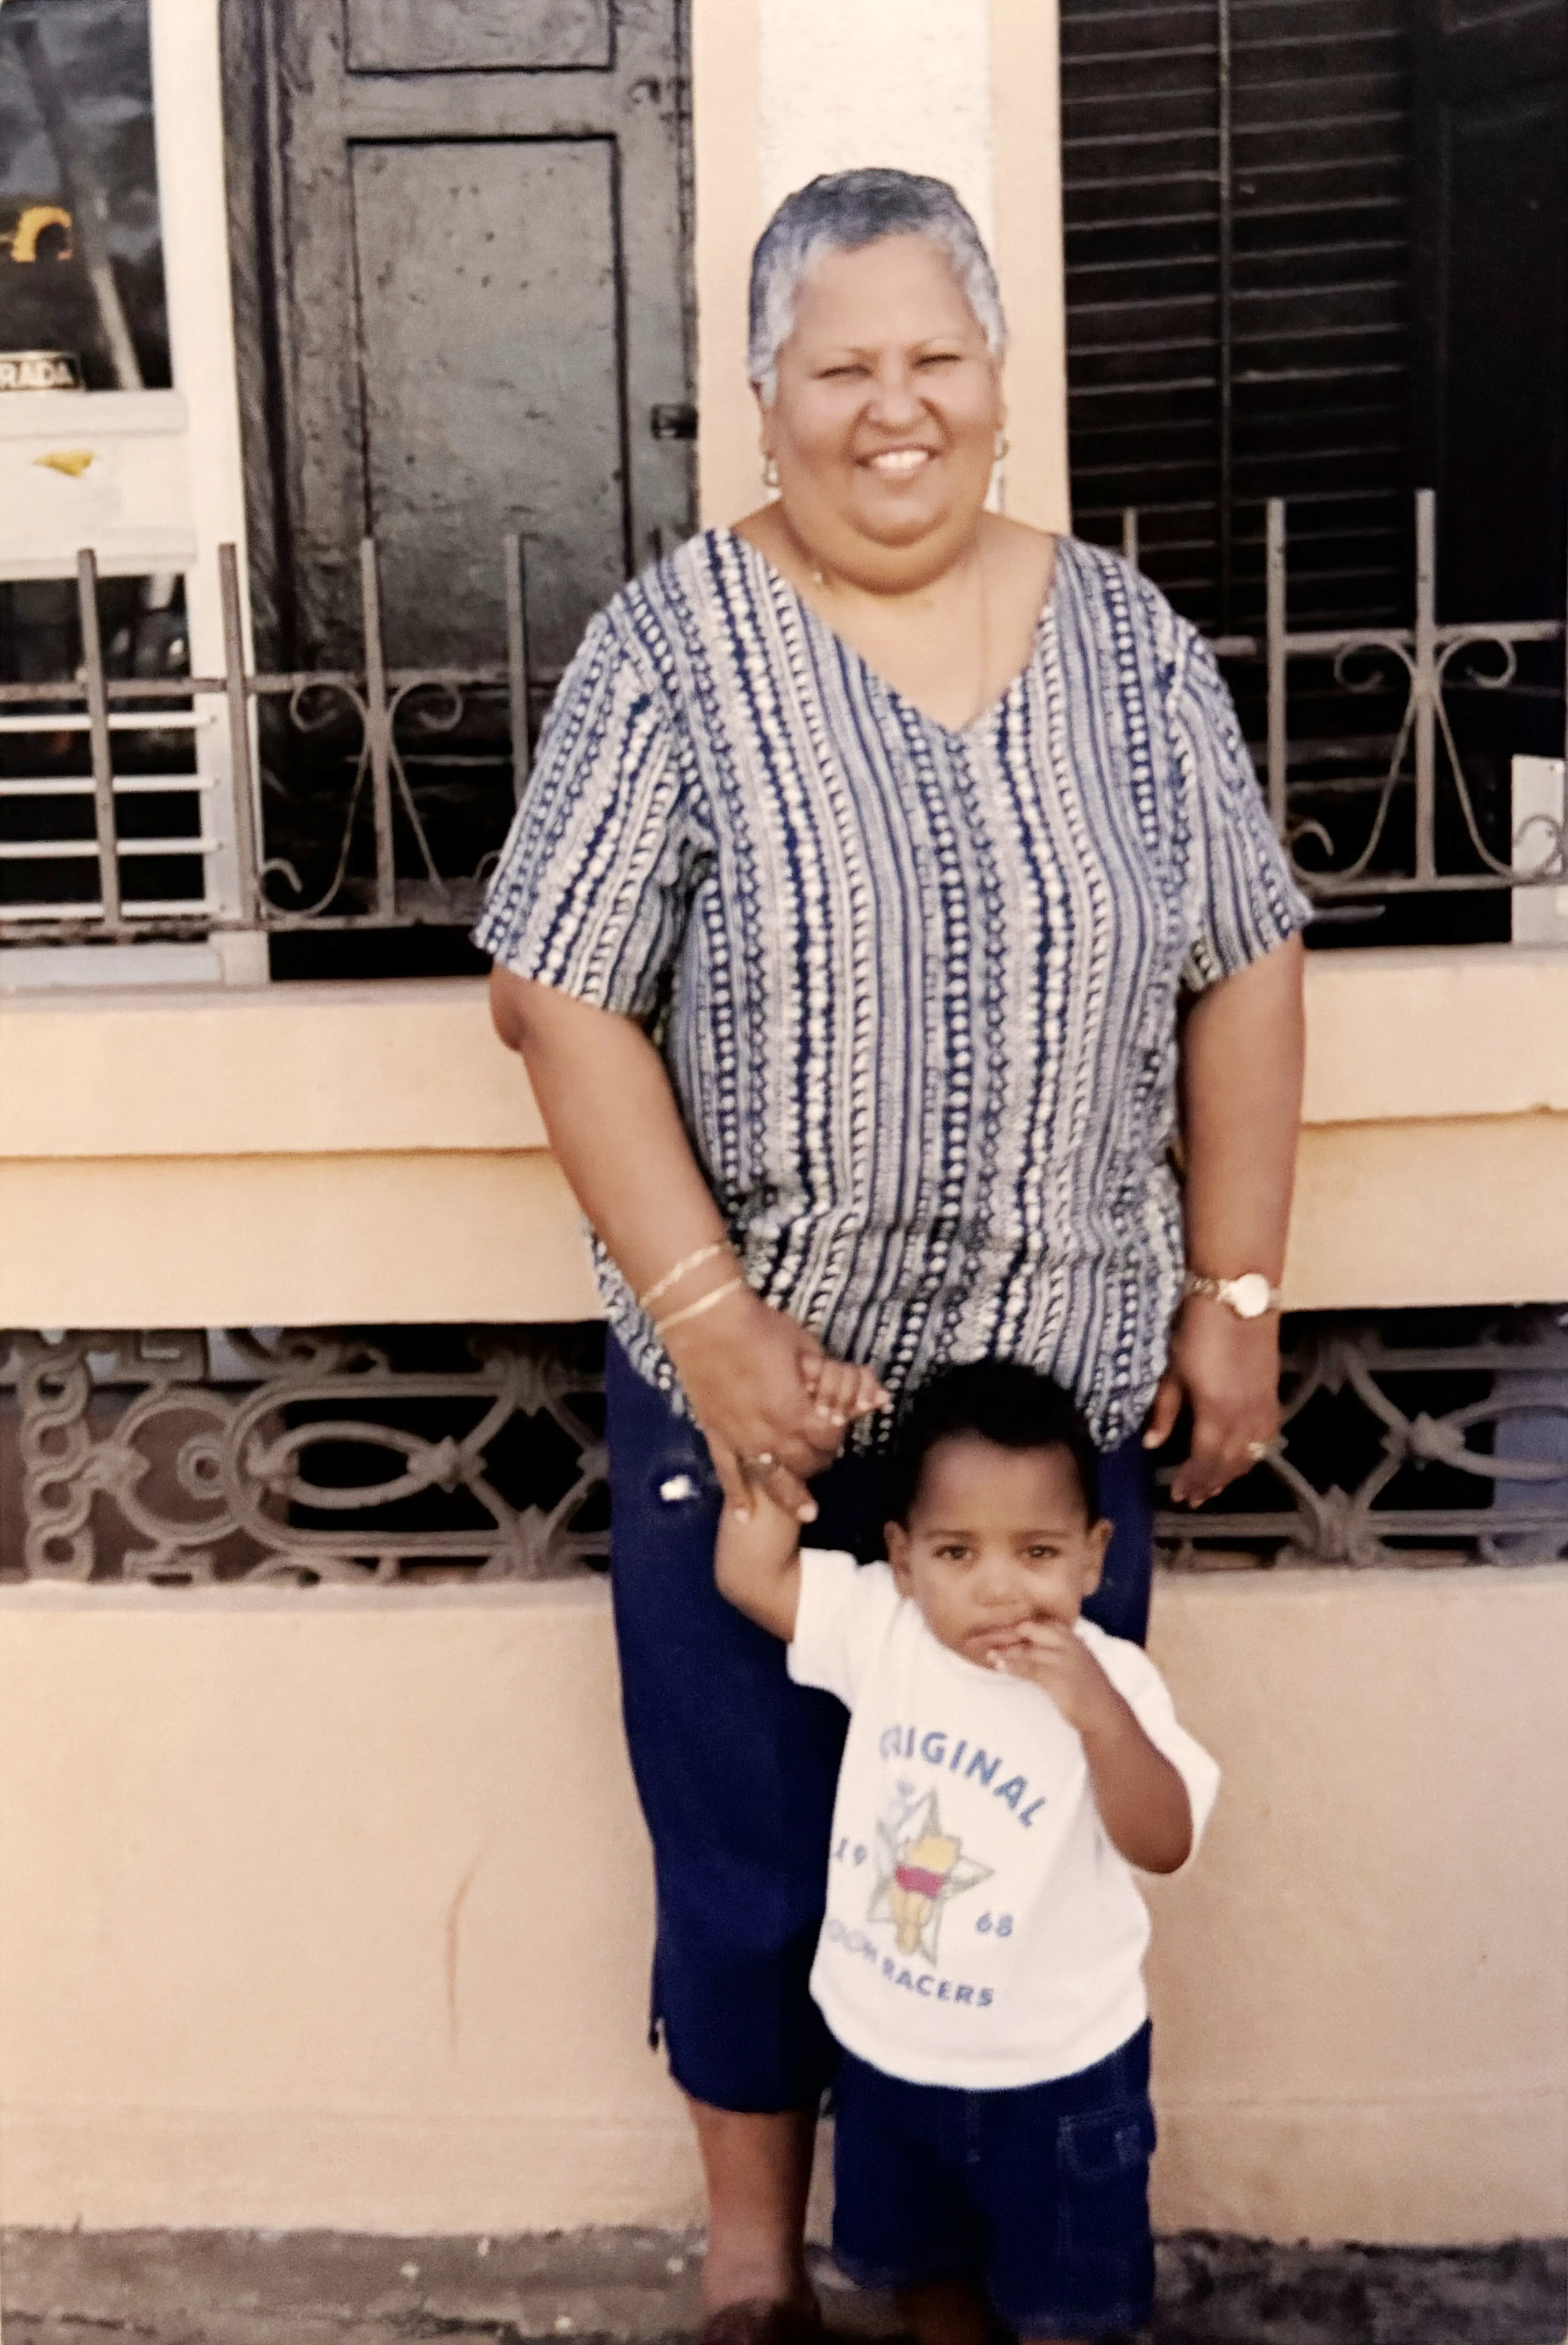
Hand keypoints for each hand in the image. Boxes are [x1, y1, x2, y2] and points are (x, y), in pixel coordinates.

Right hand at [663, 1287, 886, 1521]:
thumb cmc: (761, 1328)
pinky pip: (728, 1475)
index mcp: (796, 1411)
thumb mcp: (808, 1349)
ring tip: (808, 1512)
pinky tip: (746, 1517)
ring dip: (792, 1497)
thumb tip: (879, 1396)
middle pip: (804, 1462)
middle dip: (820, 1461)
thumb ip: (840, 1379)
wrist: (706, 1320)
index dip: (839, 1430)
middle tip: (825, 1457)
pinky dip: (739, 1497)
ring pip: (771, 1480)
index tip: (840, 1421)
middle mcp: (770, 1435)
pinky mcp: (716, 1436)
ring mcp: (741, 1440)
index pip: (830, 1437)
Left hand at [989, 1619, 1121, 1736]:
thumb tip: (1015, 1646)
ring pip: (1026, 1648)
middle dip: (999, 1632)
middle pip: (1026, 1629)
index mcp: (1067, 1634)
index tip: (986, 1627)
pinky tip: (999, 1666)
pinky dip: (1013, 1666)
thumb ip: (1046, 1649)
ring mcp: (1064, 1658)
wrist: (1105, 1712)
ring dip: (1003, 1651)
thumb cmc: (1083, 1687)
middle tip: (975, 1638)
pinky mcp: (1061, 1677)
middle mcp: (1067, 1641)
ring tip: (986, 1653)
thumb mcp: (1067, 1660)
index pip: (1032, 1621)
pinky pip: (1031, 1668)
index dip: (1007, 1622)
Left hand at [1144, 1295, 1279, 1506]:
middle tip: (1194, 1498)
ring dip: (1233, 1472)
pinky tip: (1244, 1455)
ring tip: (1215, 1484)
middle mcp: (1244, 1417)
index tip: (1178, 1495)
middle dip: (1211, 1483)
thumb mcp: (1172, 1369)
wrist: (1238, 1295)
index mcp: (1215, 1412)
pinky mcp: (1273, 1393)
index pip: (1204, 1461)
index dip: (1191, 1481)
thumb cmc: (1197, 1328)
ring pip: (1251, 1453)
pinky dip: (1253, 1452)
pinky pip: (1266, 1436)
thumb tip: (1153, 1444)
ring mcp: (1263, 1406)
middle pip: (1230, 1463)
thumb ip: (1165, 1409)